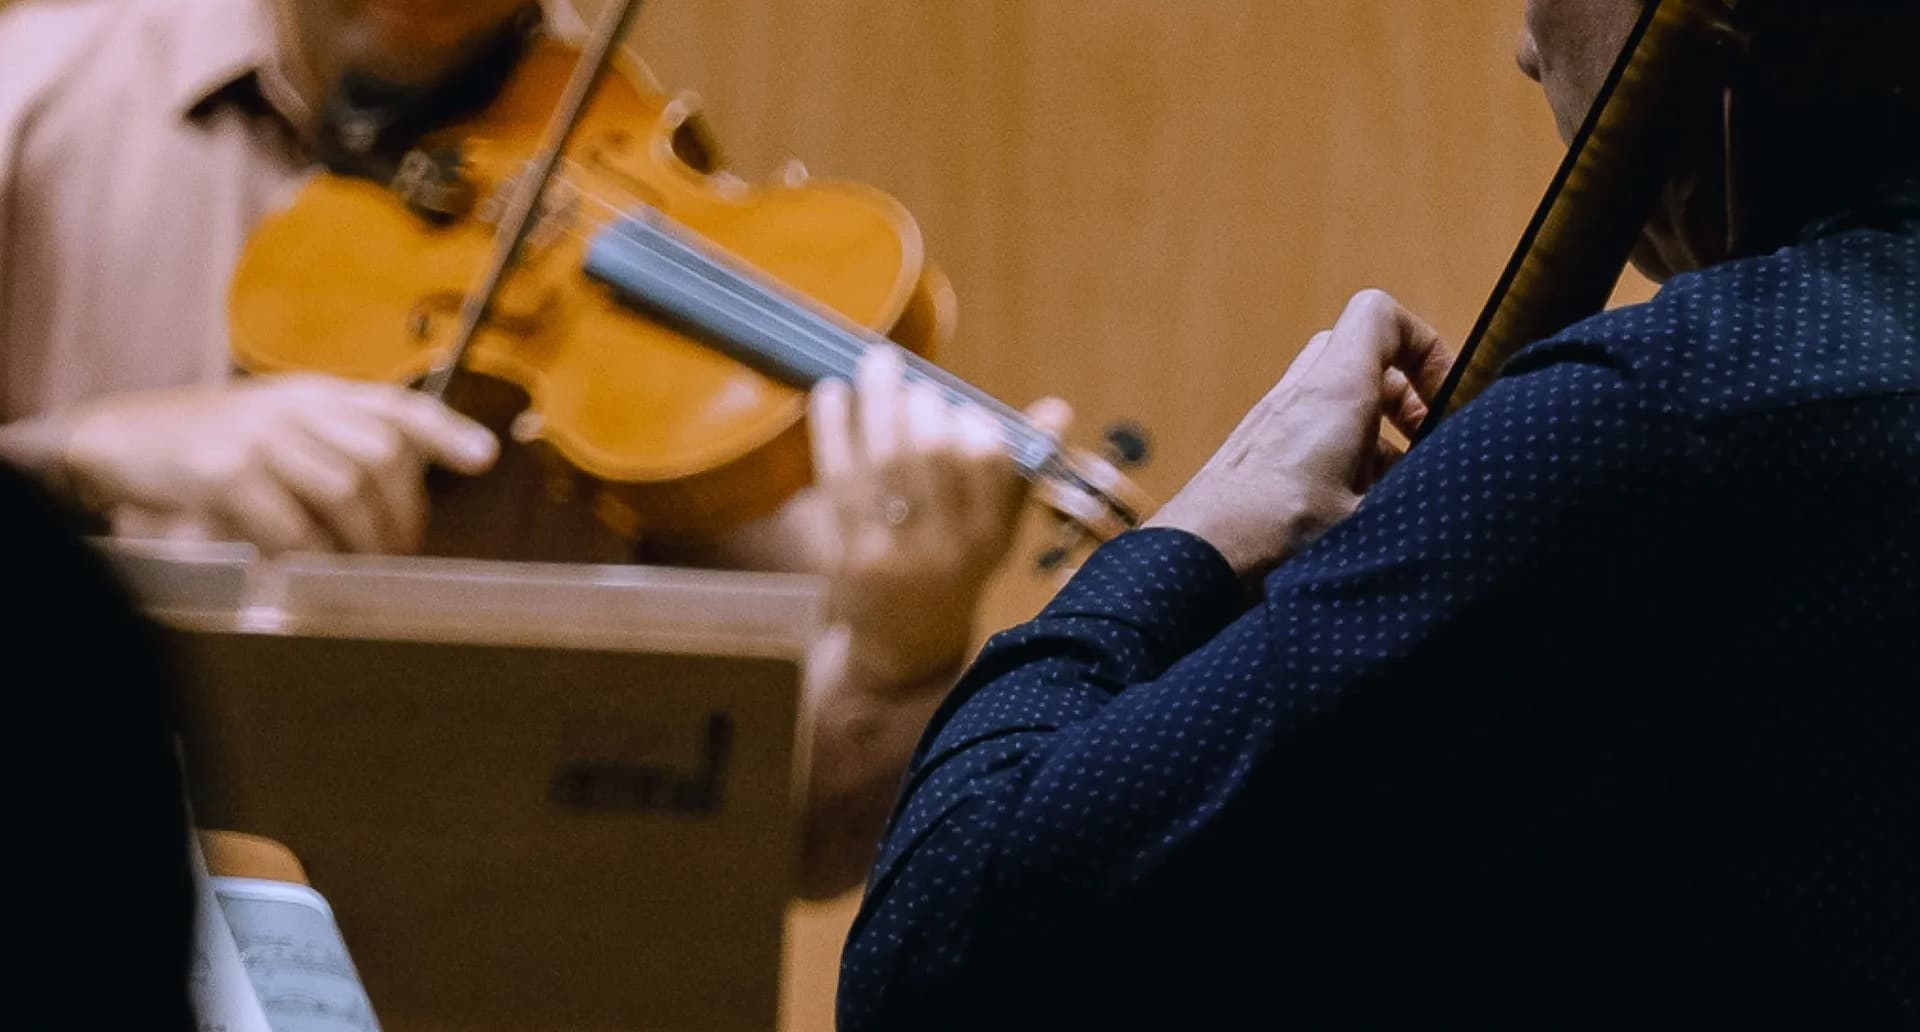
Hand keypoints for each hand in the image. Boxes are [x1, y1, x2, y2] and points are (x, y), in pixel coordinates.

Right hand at [59, 374, 497, 555]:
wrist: (119, 441)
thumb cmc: (211, 444)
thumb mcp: (278, 426)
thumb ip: (335, 443)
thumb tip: (402, 497)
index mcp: (315, 393)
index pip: (396, 405)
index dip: (446, 431)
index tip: (486, 459)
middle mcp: (293, 405)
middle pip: (381, 457)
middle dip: (402, 515)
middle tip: (398, 554)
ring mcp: (259, 435)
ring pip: (346, 490)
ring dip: (364, 542)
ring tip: (361, 571)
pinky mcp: (224, 472)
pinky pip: (291, 524)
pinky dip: (311, 556)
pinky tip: (309, 572)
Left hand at [809, 346, 1071, 683]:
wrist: (904, 649)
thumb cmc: (955, 571)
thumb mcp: (997, 531)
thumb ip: (1019, 469)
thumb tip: (1056, 409)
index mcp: (989, 537)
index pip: (988, 460)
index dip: (971, 421)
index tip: (959, 408)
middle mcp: (946, 548)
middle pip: (931, 454)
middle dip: (922, 404)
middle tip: (912, 383)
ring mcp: (894, 554)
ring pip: (885, 460)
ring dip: (878, 401)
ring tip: (878, 365)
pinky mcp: (847, 556)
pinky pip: (837, 477)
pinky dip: (832, 428)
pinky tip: (830, 394)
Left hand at [1147, 289, 1453, 580]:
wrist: (1191, 564)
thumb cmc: (1275, 539)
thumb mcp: (1370, 520)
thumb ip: (1418, 498)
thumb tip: (1461, 501)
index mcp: (1334, 392)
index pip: (1380, 315)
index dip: (1425, 345)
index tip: (1446, 401)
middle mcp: (1298, 395)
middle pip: (1361, 357)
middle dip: (1403, 396)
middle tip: (1422, 446)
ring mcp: (1271, 423)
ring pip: (1336, 400)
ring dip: (1374, 434)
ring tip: (1390, 493)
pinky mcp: (1253, 456)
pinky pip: (1309, 434)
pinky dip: (1340, 458)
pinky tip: (1350, 516)